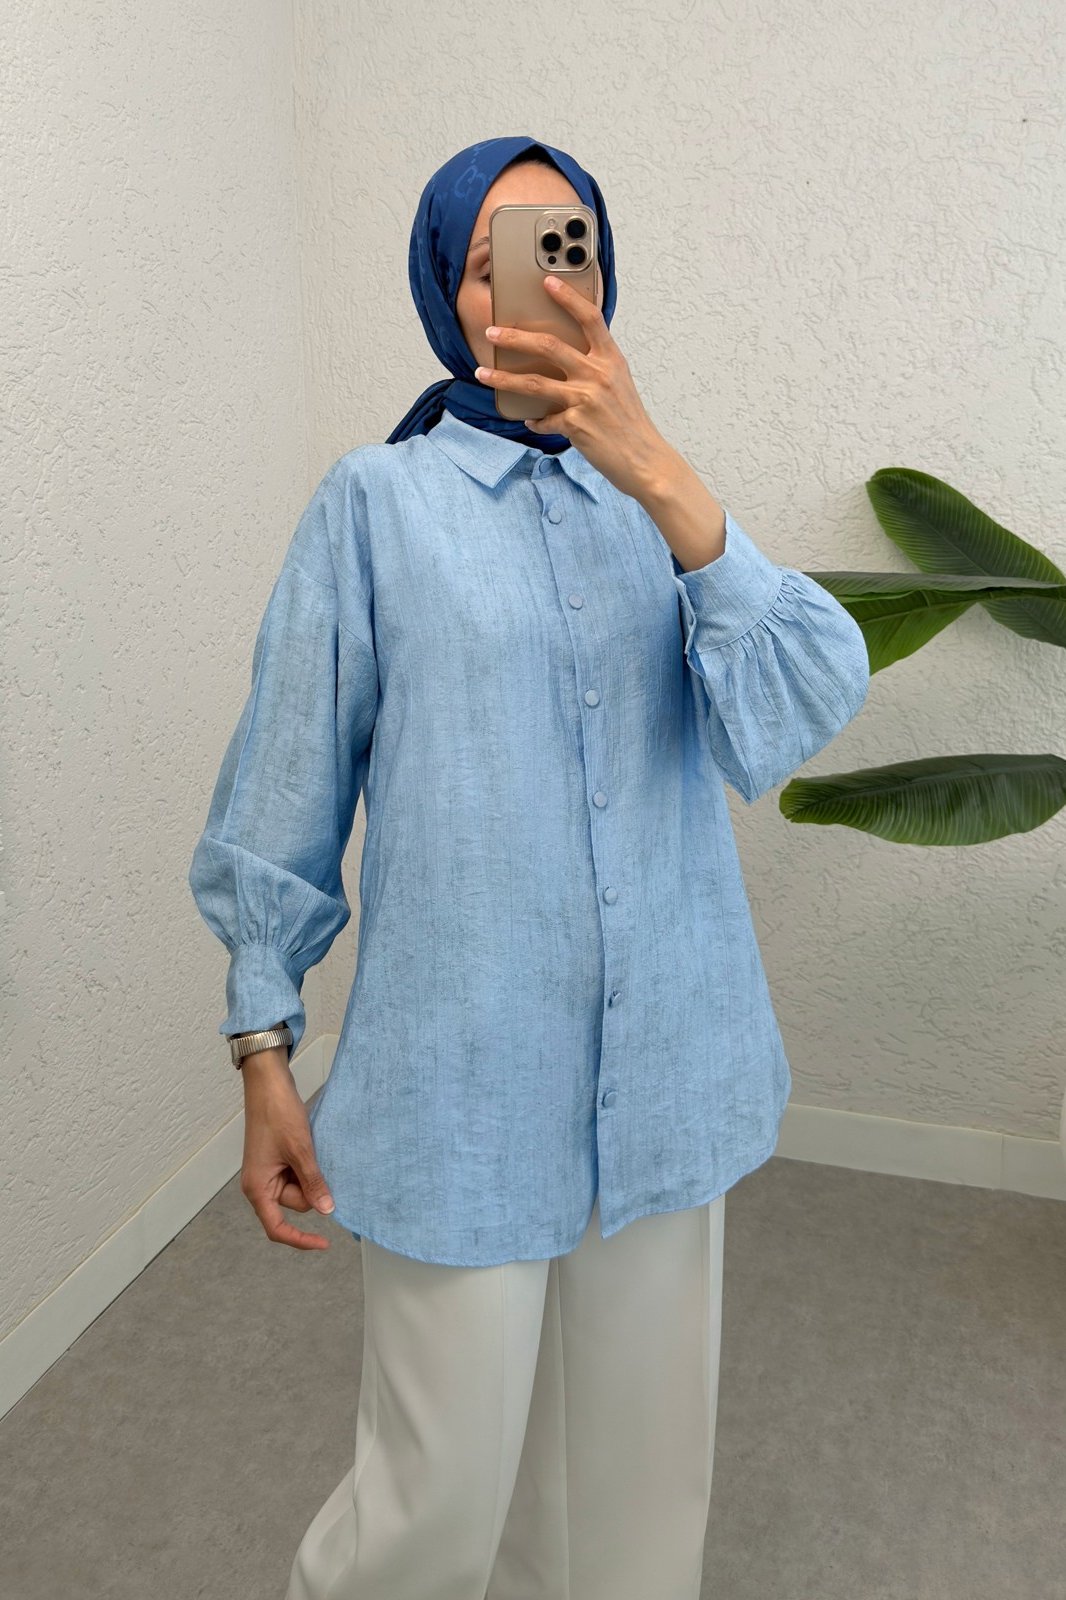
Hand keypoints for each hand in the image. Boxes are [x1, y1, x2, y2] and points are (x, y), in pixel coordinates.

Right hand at [240, 1057, 336, 1249]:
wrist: (269, 1084)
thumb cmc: (278, 1114)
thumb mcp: (300, 1150)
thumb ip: (313, 1183)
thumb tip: (327, 1211)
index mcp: (258, 1188)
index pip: (277, 1228)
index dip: (301, 1240)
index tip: (324, 1243)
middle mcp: (259, 1185)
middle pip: (294, 1205)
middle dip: (310, 1188)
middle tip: (312, 1157)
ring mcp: (267, 1173)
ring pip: (298, 1190)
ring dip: (310, 1175)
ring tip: (309, 1148)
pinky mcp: (275, 1162)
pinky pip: (297, 1176)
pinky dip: (307, 1168)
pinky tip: (309, 1149)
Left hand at [474, 274, 672, 501]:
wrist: (645, 460)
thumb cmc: (631, 424)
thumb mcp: (620, 385)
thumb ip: (596, 367)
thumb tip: (565, 359)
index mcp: (611, 360)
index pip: (590, 318)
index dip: (568, 298)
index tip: (547, 282)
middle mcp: (598, 375)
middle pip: (548, 345)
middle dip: (514, 338)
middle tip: (491, 333)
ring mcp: (586, 399)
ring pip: (534, 382)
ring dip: (503, 378)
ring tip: (482, 374)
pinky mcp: (576, 425)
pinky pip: (544, 419)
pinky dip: (535, 421)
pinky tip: (530, 421)